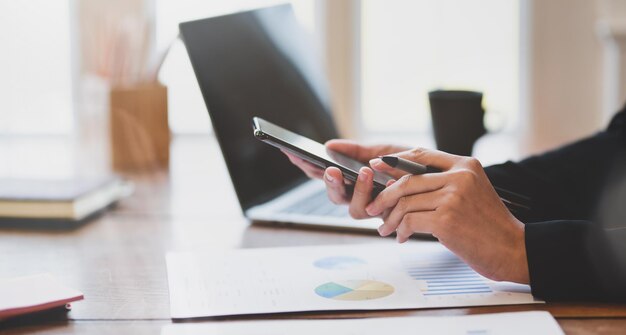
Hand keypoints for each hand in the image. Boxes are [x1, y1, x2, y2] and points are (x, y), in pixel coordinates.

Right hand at [283, 140, 408, 217]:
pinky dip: (381, 197)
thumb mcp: (381, 149)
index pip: (321, 174)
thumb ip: (356, 150)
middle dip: (331, 183)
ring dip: (357, 190)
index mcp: (349, 180)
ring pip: (354, 209)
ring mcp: (373, 210)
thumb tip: (329, 145)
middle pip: (334, 196)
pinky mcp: (390, 218)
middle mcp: (357, 198)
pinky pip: (380, 212)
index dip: (305, 166)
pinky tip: (385, 183)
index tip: (292, 153)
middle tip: (332, 169)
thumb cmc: (408, 163)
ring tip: (365, 171)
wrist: (440, 175)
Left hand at [365, 148, 528, 283]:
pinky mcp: (446, 219)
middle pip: (407, 180)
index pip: (422, 155)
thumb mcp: (471, 192)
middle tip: (373, 208)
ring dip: (391, 218)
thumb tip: (402, 183)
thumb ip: (444, 183)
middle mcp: (459, 177)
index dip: (395, 160)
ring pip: (405, 203)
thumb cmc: (489, 225)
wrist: (512, 249)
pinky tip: (402, 237)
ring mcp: (453, 197)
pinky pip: (410, 221)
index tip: (376, 165)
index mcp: (465, 166)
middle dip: (384, 195)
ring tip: (386, 229)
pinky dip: (401, 230)